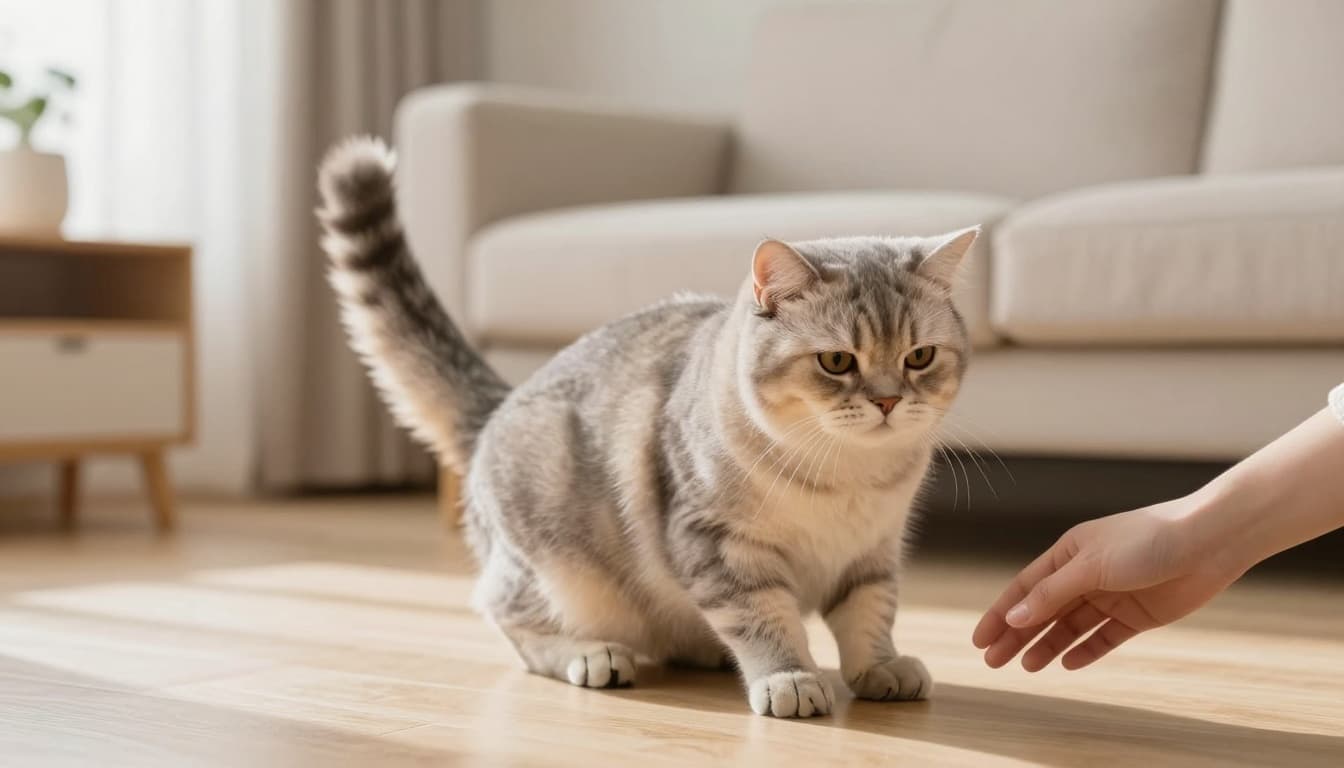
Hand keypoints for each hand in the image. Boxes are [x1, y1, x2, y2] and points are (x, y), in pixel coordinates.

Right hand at [970, 497, 1245, 670]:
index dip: (1001, 614)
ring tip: (1028, 667)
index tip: (981, 640)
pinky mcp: (1138, 615)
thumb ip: (1052, 594)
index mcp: (1068, 554)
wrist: (1208, 542)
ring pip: (1070, 627)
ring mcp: (1112, 596)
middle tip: (994, 662)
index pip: (1025, 589)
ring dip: (1048, 645)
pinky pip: (1104, 637)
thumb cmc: (1147, 541)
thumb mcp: (1091, 566)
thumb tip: (1014, 617)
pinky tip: (1067, 664)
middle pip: (1043, 611)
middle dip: (1018, 636)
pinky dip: (1086, 650)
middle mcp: (1086, 575)